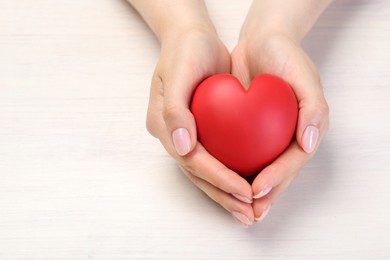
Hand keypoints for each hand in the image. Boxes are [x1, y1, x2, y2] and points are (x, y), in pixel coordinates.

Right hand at [146, 25, 255, 226]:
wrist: (192, 38)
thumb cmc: (186, 51)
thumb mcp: (179, 73)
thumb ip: (175, 111)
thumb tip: (182, 147)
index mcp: (162, 125)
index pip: (191, 161)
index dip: (218, 178)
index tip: (244, 191)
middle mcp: (173, 136)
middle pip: (198, 174)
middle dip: (223, 196)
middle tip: (249, 214)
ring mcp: (186, 135)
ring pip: (206, 173)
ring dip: (227, 194)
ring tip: (249, 211)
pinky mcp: (201, 132)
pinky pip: (216, 159)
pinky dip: (230, 176)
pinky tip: (248, 186)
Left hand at [231, 32, 329, 221]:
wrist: (261, 42)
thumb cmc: (286, 57)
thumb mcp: (305, 77)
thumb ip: (313, 110)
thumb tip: (310, 144)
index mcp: (304, 131)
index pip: (292, 162)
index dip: (277, 179)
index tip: (257, 190)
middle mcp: (285, 138)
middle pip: (276, 174)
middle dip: (262, 196)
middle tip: (247, 214)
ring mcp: (265, 137)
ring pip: (256, 170)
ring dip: (245, 191)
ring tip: (233, 209)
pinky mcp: (245, 131)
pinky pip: (238, 154)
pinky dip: (229, 168)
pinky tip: (216, 180)